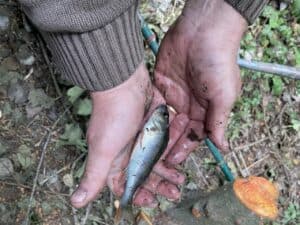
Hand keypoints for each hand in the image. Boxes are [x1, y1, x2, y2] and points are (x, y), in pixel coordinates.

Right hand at [70, 63, 184, 207]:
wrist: (123, 81)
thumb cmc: (112, 115)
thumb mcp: (103, 149)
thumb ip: (93, 176)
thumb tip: (75, 203)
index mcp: (115, 160)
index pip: (125, 184)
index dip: (137, 194)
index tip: (151, 200)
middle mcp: (128, 150)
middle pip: (145, 173)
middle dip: (159, 184)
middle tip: (174, 192)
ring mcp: (142, 136)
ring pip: (157, 157)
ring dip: (169, 168)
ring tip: (181, 177)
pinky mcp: (153, 123)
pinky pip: (165, 137)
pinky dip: (174, 142)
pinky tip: (183, 150)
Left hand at [154, 0, 246, 164]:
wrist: (202, 30)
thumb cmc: (218, 62)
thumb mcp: (223, 95)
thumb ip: (218, 121)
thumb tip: (223, 147)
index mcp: (206, 110)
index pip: (194, 135)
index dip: (184, 148)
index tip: (173, 160)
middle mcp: (189, 105)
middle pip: (176, 130)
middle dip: (167, 144)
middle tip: (155, 158)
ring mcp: (174, 94)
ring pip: (163, 119)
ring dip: (155, 132)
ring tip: (144, 146)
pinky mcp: (161, 82)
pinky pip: (153, 102)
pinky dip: (147, 114)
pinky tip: (139, 126)